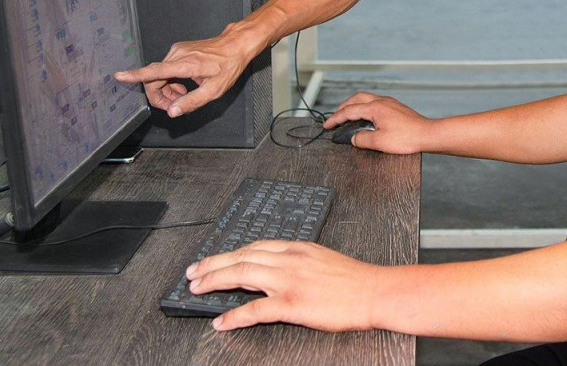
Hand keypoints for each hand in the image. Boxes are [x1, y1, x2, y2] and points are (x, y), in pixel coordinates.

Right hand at [114, 24, 259, 116]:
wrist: (235, 45)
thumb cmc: (227, 66)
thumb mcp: (213, 90)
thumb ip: (191, 102)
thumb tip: (172, 112)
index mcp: (185, 64)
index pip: (155, 71)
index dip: (135, 75)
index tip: (119, 76)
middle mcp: (177, 54)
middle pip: (154, 78)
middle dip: (159, 96)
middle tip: (174, 106)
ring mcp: (177, 50)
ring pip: (160, 74)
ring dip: (166, 89)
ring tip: (183, 95)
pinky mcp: (179, 50)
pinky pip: (166, 68)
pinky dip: (171, 80)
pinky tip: (184, 85)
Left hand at [186, 240, 381, 331]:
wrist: (374, 291)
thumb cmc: (354, 279)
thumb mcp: (322, 258)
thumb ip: (298, 260)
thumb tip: (277, 268)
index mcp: (296, 247)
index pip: (254, 245)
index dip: (229, 252)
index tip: (214, 258)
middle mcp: (289, 259)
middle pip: (241, 257)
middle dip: (212, 264)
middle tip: (193, 273)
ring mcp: (288, 281)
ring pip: (241, 275)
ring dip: (214, 281)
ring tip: (197, 290)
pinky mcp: (291, 304)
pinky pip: (254, 310)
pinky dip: (233, 316)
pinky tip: (221, 321)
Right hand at [323, 92, 432, 153]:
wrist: (427, 134)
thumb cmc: (408, 137)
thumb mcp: (380, 143)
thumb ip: (362, 139)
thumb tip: (354, 138)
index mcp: (375, 108)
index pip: (349, 111)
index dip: (336, 118)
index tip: (327, 125)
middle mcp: (382, 101)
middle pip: (356, 99)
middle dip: (343, 107)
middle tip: (335, 117)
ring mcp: (389, 103)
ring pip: (366, 98)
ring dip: (354, 105)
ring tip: (348, 115)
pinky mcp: (395, 107)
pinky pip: (374, 102)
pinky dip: (364, 107)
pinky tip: (366, 116)